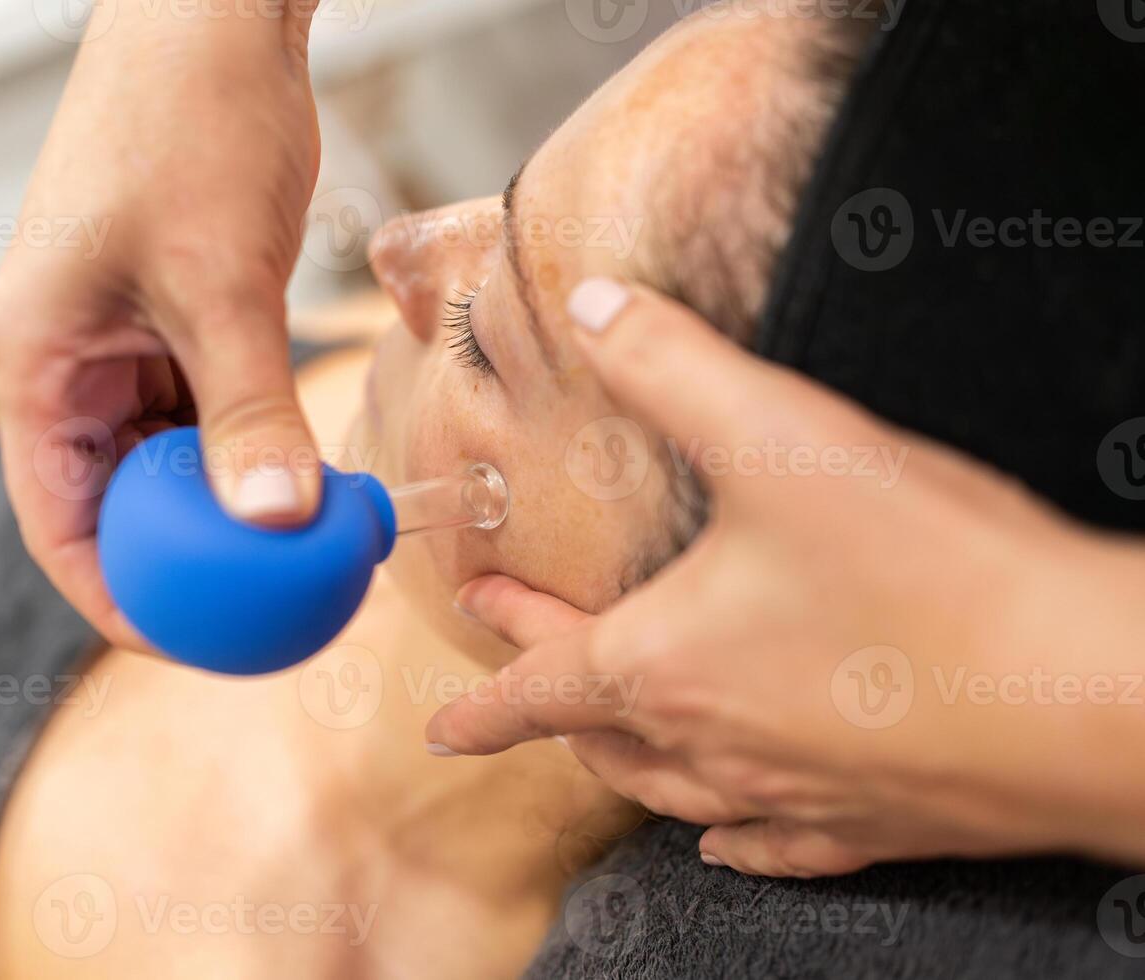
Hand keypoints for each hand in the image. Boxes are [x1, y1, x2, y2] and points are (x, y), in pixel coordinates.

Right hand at [0, 2, 324, 648]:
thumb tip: (279, 523)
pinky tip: (308, 482)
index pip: (56, 521)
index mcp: (33, 359)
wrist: (213, 20)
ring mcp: (118, 339)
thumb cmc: (190, 126)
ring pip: (166, 461)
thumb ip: (248, 409)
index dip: (117, 598)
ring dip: (227, 507)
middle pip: (113, 502)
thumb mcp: (220, 284)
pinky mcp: (172, 317)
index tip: (194, 645)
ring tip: (302, 558)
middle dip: (185, 564)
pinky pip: (204, 412)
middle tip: (267, 615)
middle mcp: (64, 359)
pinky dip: (251, 450)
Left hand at [426, 278, 1144, 877]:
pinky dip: (729, 833)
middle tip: (517, 660)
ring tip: (600, 741)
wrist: (1090, 700)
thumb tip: (597, 307)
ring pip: (671, 793)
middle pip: (599, 736)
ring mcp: (791, 797)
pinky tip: (722, 832)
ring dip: (622, 761)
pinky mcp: (871, 824)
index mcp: (667, 666)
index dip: (485, 699)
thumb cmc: (930, 574)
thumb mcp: (782, 438)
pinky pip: (772, 843)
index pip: (540, 689)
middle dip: (544, 699)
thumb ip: (674, 366)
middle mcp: (712, 745)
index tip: (443, 726)